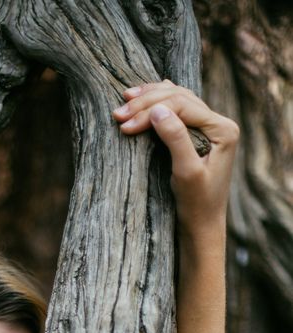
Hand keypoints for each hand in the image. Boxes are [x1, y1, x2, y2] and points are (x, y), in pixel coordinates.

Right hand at [112, 81, 238, 239]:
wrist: (202, 226)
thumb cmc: (196, 205)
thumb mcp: (186, 173)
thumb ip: (175, 139)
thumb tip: (157, 111)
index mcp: (222, 129)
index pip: (182, 105)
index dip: (151, 110)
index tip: (125, 124)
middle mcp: (219, 123)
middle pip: (180, 97)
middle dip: (147, 102)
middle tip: (118, 112)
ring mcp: (210, 128)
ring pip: (178, 99)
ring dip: (151, 98)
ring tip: (126, 99)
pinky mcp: (199, 135)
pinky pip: (178, 109)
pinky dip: (159, 103)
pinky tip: (146, 98)